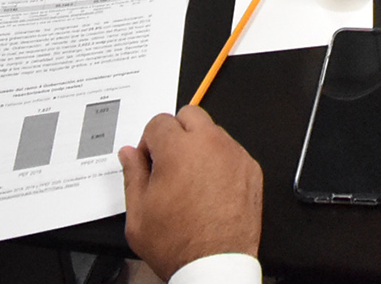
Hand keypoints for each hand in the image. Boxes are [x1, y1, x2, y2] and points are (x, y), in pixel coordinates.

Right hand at [118, 105, 262, 279]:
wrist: (214, 267)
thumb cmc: (177, 244)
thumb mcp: (138, 213)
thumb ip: (132, 175)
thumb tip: (129, 154)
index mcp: (178, 149)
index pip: (159, 122)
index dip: (149, 142)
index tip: (149, 161)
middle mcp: (210, 144)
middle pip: (190, 115)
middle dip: (176, 132)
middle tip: (169, 162)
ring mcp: (234, 155)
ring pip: (213, 132)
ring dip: (200, 146)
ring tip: (191, 179)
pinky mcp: (251, 169)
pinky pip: (232, 151)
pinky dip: (220, 161)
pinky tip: (210, 188)